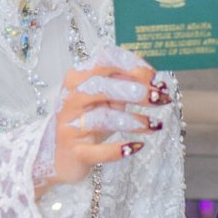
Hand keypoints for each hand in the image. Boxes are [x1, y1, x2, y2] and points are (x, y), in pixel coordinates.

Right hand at [44, 54, 171, 188]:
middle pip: (101, 86)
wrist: (58, 156)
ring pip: (102, 118)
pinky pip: (98, 151)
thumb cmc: (87, 122)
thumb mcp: (105, 100)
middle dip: (133, 90)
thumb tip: (154, 77)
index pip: (105, 61)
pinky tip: (136, 146)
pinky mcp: (76, 152)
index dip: (133, 66)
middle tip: (159, 97)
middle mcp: (71, 99)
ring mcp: (71, 126)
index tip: (155, 78)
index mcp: (79, 79)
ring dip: (133, 120)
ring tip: (155, 124)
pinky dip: (119, 149)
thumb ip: (124, 85)